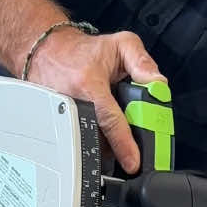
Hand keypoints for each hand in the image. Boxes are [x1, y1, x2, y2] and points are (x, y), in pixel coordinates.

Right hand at [26, 27, 164, 173]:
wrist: (48, 51)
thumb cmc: (84, 51)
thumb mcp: (121, 44)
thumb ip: (143, 62)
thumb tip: (158, 84)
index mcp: (88, 83)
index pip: (109, 120)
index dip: (123, 144)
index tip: (133, 163)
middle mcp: (71, 102)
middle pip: (98, 140)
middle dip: (116, 148)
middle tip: (129, 147)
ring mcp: (59, 116)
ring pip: (87, 144)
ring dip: (104, 144)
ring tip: (112, 126)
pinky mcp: (54, 124)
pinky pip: (76, 142)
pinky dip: (91, 141)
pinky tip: (97, 127)